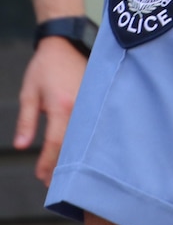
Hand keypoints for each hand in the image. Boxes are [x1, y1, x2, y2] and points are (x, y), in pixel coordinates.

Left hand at [14, 35, 86, 185]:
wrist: (66, 41)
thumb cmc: (45, 67)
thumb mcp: (29, 93)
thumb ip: (27, 121)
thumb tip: (22, 146)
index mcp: (62, 106)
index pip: (55, 144)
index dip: (47, 164)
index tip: (41, 177)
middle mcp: (80, 106)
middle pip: (74, 144)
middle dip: (63, 165)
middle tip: (55, 182)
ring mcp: (92, 101)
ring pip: (85, 135)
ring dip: (76, 153)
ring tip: (67, 169)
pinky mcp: (97, 97)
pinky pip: (92, 122)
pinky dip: (86, 137)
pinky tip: (82, 146)